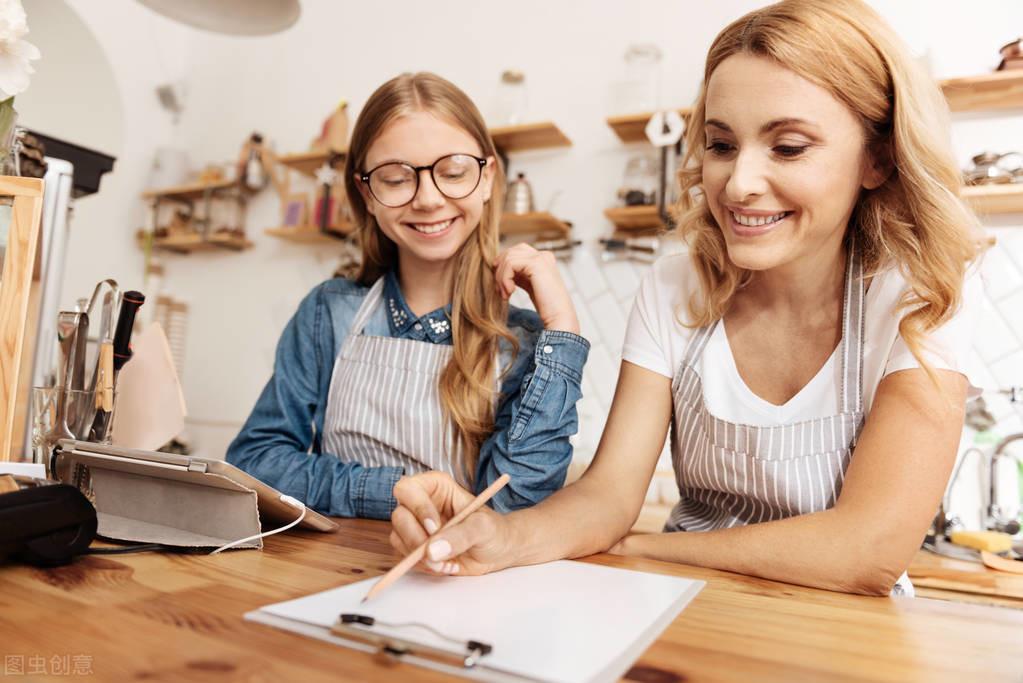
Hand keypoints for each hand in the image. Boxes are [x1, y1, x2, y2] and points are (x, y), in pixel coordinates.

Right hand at [390, 471, 514, 575]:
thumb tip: (432, 550)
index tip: (434, 528)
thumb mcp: (483, 527)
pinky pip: (405, 557)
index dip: (418, 507)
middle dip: (417, 539)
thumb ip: (460, 535)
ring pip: (398, 538)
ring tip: (449, 562)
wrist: (499, 551)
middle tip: (438, 553)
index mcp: (436, 487)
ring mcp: (416, 526)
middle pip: (399, 515)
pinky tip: (446, 565)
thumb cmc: (493, 530)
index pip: (408, 488)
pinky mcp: (415, 547)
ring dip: (422, 557)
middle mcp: (421, 504)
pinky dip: (424, 566)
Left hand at [493, 243, 579, 333]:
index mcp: (543, 259)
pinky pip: (510, 265)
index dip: (503, 266)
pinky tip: (509, 293)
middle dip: (500, 270)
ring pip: (508, 259)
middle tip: (500, 290)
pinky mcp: (536, 264)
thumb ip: (519, 275)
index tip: (500, 285)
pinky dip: (504, 279)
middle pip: (511, 252)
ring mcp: (541, 257)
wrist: (559, 317)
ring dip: (501, 278)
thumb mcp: (529, 285)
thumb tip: (499, 267)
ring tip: (505, 295)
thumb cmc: (546, 306)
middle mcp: (543, 255)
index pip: (517, 252)